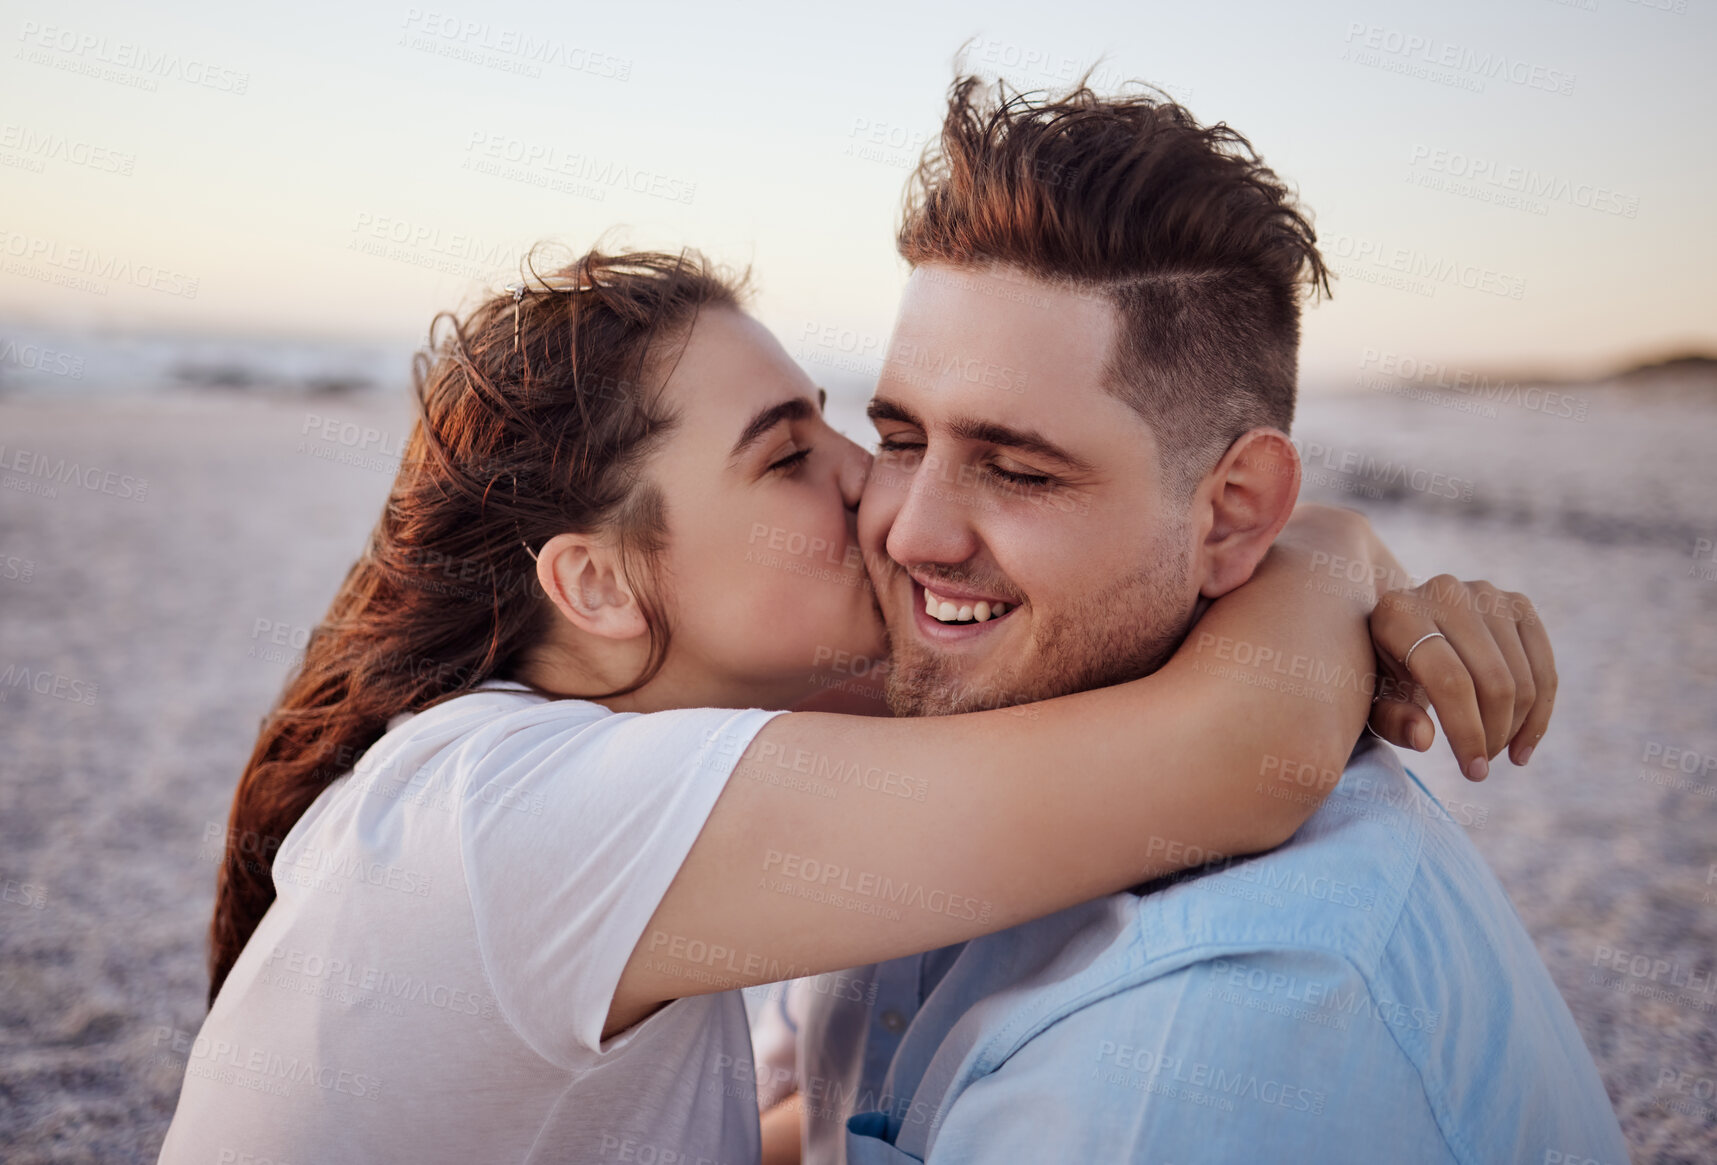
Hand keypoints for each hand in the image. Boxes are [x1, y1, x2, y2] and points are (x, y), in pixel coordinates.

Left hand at [1366, 575, 1555, 780]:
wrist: (1398, 630)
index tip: (1474, 772)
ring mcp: (1485, 593)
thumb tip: (1425, 738)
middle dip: (1493, 734)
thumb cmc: (1382, 672)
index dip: (1468, 732)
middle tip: (1480, 766)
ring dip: (1515, 728)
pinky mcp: (1516, 603)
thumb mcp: (1371, 699)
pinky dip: (1541, 712)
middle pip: (1492, 681)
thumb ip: (1391, 719)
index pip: (1450, 680)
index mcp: (1399, 613)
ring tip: (1495, 752)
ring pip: (1522, 678)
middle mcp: (1445, 592)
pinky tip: (1523, 744)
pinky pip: (1544, 666)